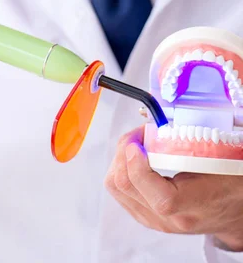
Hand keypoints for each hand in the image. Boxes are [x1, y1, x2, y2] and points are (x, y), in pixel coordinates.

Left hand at [105, 126, 242, 250]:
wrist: (234, 209)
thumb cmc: (229, 182)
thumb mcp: (216, 159)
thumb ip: (186, 146)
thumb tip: (157, 126)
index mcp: (192, 206)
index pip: (158, 197)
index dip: (140, 164)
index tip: (139, 140)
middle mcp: (169, 219)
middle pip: (124, 186)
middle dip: (124, 151)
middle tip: (139, 134)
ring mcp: (155, 220)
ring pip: (116, 188)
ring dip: (120, 159)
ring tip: (137, 144)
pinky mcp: (146, 216)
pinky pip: (120, 192)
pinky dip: (123, 169)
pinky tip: (137, 158)